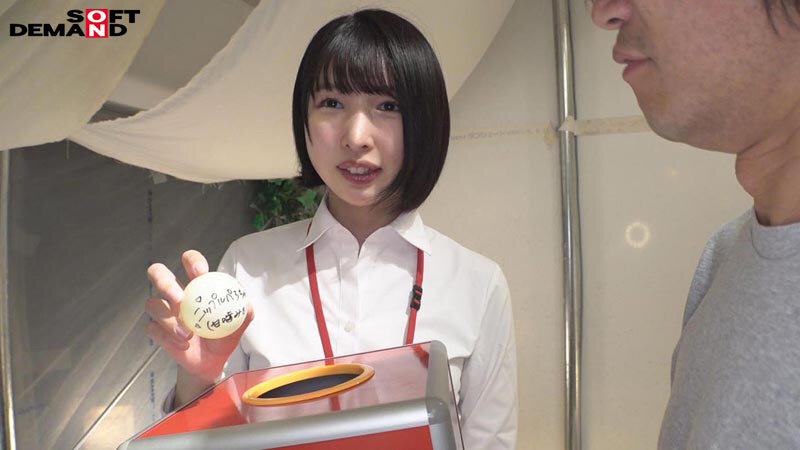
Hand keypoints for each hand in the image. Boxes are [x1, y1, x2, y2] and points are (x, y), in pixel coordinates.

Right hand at [145, 250, 253, 383]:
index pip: (190, 260)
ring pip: (153, 304)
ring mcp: (164, 311)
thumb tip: (245, 303)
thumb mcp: (238, 323)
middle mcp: (176, 293)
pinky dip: (168, 338)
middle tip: (180, 298)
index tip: (200, 272)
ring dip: (170, 320)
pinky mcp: (156, 329)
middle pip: (158, 273)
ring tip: (188, 334)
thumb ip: (243, 312)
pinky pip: (154, 329)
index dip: (192, 260)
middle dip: (165, 282)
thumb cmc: (224, 336)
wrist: (211, 361)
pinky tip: (183, 344)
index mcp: (197, 284)